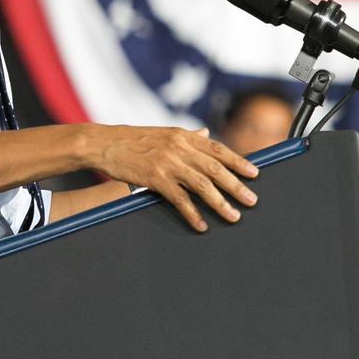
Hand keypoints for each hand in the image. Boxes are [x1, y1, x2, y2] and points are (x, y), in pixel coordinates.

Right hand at [87, 124, 258, 232]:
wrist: (104, 144)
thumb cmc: (133, 140)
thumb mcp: (164, 133)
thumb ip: (188, 137)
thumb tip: (207, 135)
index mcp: (183, 135)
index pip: (218, 149)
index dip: (238, 162)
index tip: (254, 174)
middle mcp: (180, 147)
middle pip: (216, 169)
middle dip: (237, 186)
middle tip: (252, 200)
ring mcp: (168, 163)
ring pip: (202, 185)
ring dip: (220, 203)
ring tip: (234, 217)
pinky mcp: (155, 179)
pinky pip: (180, 199)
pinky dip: (193, 214)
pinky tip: (202, 225)